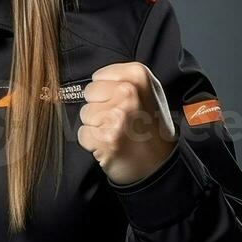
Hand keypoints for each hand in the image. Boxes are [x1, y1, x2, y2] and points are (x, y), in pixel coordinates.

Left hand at [77, 62, 176, 185]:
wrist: (158, 165)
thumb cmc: (152, 130)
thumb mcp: (148, 93)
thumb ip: (124, 80)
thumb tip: (97, 79)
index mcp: (138, 76)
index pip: (98, 77)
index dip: (105, 92)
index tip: (121, 103)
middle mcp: (128, 92)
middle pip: (89, 94)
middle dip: (99, 108)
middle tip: (119, 120)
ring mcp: (117, 115)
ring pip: (85, 114)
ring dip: (96, 126)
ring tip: (116, 132)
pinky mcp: (106, 137)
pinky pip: (83, 133)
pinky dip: (92, 142)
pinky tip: (110, 143)